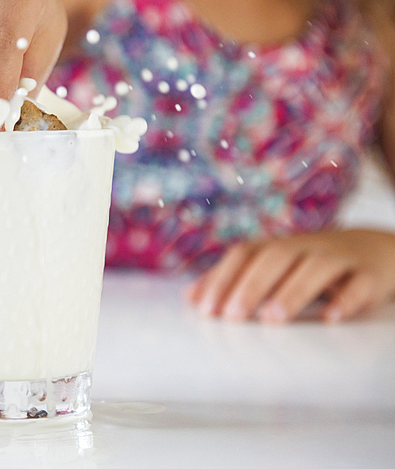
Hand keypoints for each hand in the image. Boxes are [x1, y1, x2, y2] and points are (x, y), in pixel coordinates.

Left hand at [186, 230, 394, 322]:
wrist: (373, 251)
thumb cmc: (306, 265)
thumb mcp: (270, 268)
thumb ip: (231, 280)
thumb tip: (190, 298)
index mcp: (276, 246)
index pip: (244, 254)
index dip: (222, 278)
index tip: (206, 310)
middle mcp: (305, 246)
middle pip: (276, 257)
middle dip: (251, 286)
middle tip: (232, 317)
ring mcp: (339, 258)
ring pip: (317, 267)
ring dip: (293, 291)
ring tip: (272, 319)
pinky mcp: (369, 274)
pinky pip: (359, 283)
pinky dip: (345, 300)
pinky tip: (330, 318)